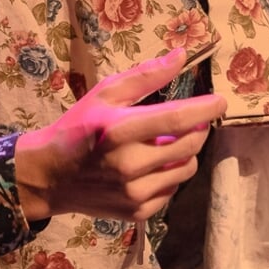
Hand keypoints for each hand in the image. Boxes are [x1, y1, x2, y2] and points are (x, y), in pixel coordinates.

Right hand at [12, 48, 223, 222]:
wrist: (48, 176)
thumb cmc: (78, 127)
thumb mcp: (105, 93)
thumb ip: (145, 75)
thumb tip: (181, 56)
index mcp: (120, 130)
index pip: (178, 119)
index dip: (206, 109)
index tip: (221, 102)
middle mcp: (129, 164)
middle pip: (190, 145)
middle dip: (197, 128)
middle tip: (188, 120)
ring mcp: (134, 192)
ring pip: (187, 168)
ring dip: (185, 152)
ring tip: (165, 143)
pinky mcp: (137, 212)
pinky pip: (173, 189)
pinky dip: (170, 174)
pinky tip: (151, 166)